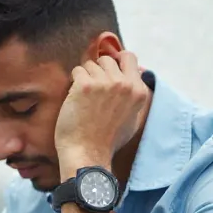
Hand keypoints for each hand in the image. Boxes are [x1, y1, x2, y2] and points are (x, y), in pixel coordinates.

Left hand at [54, 51, 148, 166]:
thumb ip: (134, 96)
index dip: (117, 61)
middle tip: (94, 92)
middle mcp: (124, 84)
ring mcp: (104, 83)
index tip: (109, 71)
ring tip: (85, 100)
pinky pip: (77, 71)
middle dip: (99, 71)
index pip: (129, 58)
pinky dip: (74, 83)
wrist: (88, 154)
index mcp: (138, 91)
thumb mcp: (132, 119)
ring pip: (91, 64)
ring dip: (86, 77)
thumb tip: (135, 76)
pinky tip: (76, 100)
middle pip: (107, 60)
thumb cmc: (108, 141)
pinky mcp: (85, 85)